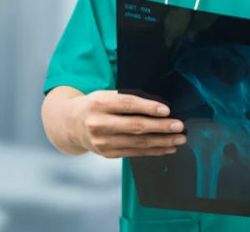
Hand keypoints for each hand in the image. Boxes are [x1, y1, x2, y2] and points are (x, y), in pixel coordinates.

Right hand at [69, 90, 185, 158]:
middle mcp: (98, 123)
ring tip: (178, 139)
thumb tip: (159, 107)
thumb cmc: (94, 106)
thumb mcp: (104, 95)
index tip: (167, 110)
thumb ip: (126, 99)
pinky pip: (134, 153)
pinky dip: (153, 151)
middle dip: (161, 127)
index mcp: (98, 103)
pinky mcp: (107, 153)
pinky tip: (166, 148)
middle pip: (135, 126)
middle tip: (179, 126)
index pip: (128, 104)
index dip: (149, 107)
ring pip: (137, 142)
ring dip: (162, 142)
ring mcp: (102, 141)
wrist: (70, 124)